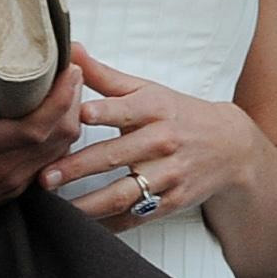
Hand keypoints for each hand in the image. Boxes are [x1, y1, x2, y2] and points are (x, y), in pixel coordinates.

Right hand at [0, 21, 83, 257]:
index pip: (38, 126)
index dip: (62, 97)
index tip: (70, 68)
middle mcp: (0, 169)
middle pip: (61, 134)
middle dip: (74, 99)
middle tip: (70, 67)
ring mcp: (8, 183)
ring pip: (60, 151)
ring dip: (69, 119)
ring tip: (66, 88)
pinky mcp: (8, 192)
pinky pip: (48, 163)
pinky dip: (58, 141)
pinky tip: (51, 120)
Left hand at [42, 42, 256, 223]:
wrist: (230, 147)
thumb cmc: (178, 114)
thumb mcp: (148, 90)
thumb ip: (104, 76)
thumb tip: (70, 49)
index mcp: (155, 109)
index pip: (127, 109)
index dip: (104, 111)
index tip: (79, 113)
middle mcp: (163, 142)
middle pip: (117, 157)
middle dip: (79, 168)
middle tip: (46, 177)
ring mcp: (169, 175)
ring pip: (124, 194)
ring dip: (90, 204)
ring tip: (59, 208)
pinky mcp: (171, 202)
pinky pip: (135, 217)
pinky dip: (109, 225)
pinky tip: (83, 228)